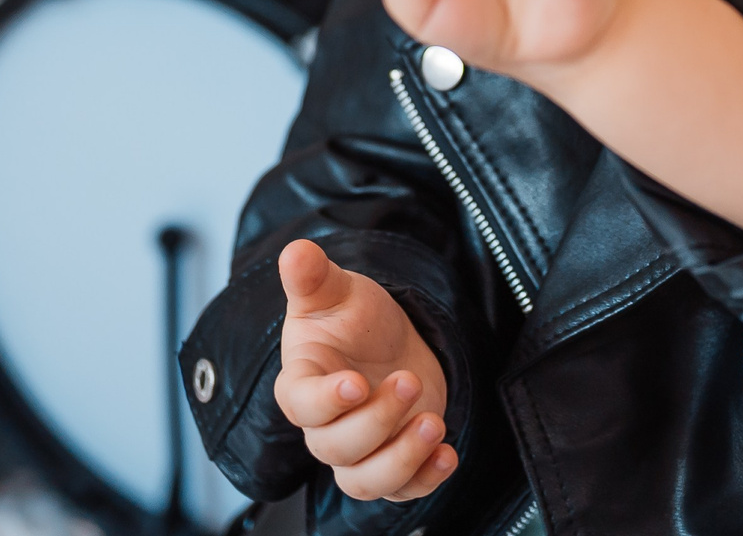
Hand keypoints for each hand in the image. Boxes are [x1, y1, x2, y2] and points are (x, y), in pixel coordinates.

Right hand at [274, 240, 456, 500]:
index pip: (299, 405)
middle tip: (409, 380)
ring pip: (363, 481)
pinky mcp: (394, 460)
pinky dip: (425, 480)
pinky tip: (447, 454)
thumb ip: (314, 276)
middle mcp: (326, 425)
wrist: (387, 341)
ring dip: (400, 459)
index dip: (324, 401)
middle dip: (376, 421)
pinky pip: (401, 490)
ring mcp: (360, 449)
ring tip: (433, 424)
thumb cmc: (353, 319)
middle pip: (335, 448)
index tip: (355, 382)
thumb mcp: (338, 291)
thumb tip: (296, 251)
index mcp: (302, 381)